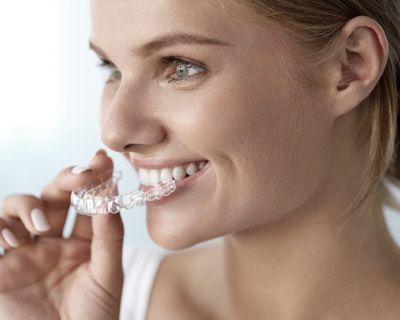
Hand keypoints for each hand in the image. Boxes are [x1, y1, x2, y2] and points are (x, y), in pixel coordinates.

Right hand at [0, 150, 123, 319]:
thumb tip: (110, 195)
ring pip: (17, 208)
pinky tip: (11, 241)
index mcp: (81, 243)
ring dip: (27, 207)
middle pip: (52, 196)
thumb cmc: (94, 318)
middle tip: (80, 177)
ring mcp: (23, 253)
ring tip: (41, 229)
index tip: (101, 159)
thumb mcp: (108, 275)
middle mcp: (51, 242)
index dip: (94, 179)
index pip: (86, 202)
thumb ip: (109, 236)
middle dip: (65, 180)